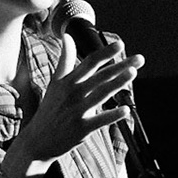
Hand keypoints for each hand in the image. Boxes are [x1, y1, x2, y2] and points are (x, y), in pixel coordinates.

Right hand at [11, 34, 143, 165]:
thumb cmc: (50, 110)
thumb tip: (67, 37)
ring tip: (133, 72)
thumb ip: (64, 60)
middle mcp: (73, 93)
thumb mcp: (55, 83)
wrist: (37, 140)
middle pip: (100, 76)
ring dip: (118, 83)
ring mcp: (77, 111)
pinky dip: (113, 115)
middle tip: (140, 58)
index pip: (89, 63)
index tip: (120, 44)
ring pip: (101, 94)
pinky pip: (100, 120)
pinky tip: (126, 109)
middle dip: (120, 65)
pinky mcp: (81, 129)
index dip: (105, 53)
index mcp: (67, 81)